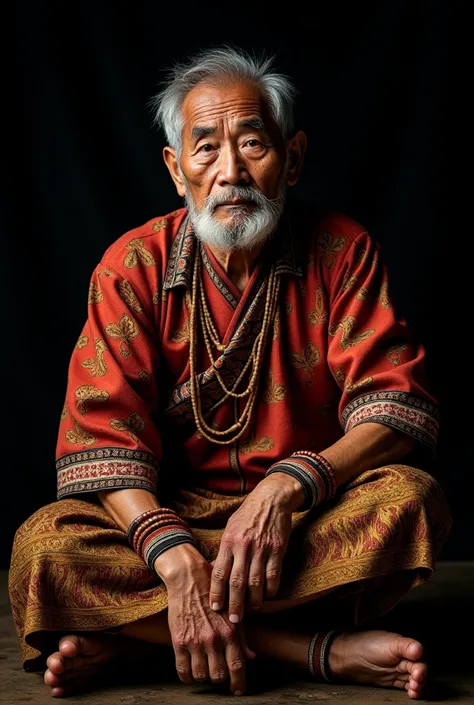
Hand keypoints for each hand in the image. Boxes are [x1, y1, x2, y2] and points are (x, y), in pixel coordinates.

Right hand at [155, 545, 254, 693]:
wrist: (189, 579)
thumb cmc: (213, 593)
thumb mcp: (231, 612)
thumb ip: (242, 637)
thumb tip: (251, 657)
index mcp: (230, 631)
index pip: (237, 666)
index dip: (239, 682)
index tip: (239, 690)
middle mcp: (214, 639)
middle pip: (218, 675)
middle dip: (219, 677)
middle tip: (217, 672)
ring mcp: (195, 641)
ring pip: (201, 676)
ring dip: (203, 676)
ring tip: (203, 668)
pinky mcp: (179, 641)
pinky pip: (183, 671)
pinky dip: (187, 676)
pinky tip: (190, 670)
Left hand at [209, 472, 302, 621]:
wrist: (271, 499)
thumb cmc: (247, 515)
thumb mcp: (230, 528)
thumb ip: (224, 550)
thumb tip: (213, 572)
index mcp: (228, 541)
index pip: (219, 572)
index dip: (216, 593)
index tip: (215, 607)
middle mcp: (243, 546)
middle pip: (237, 582)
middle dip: (234, 604)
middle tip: (234, 620)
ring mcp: (261, 548)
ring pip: (256, 582)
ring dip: (254, 601)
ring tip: (251, 610)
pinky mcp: (277, 549)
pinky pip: (274, 575)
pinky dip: (271, 589)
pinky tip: (268, 595)